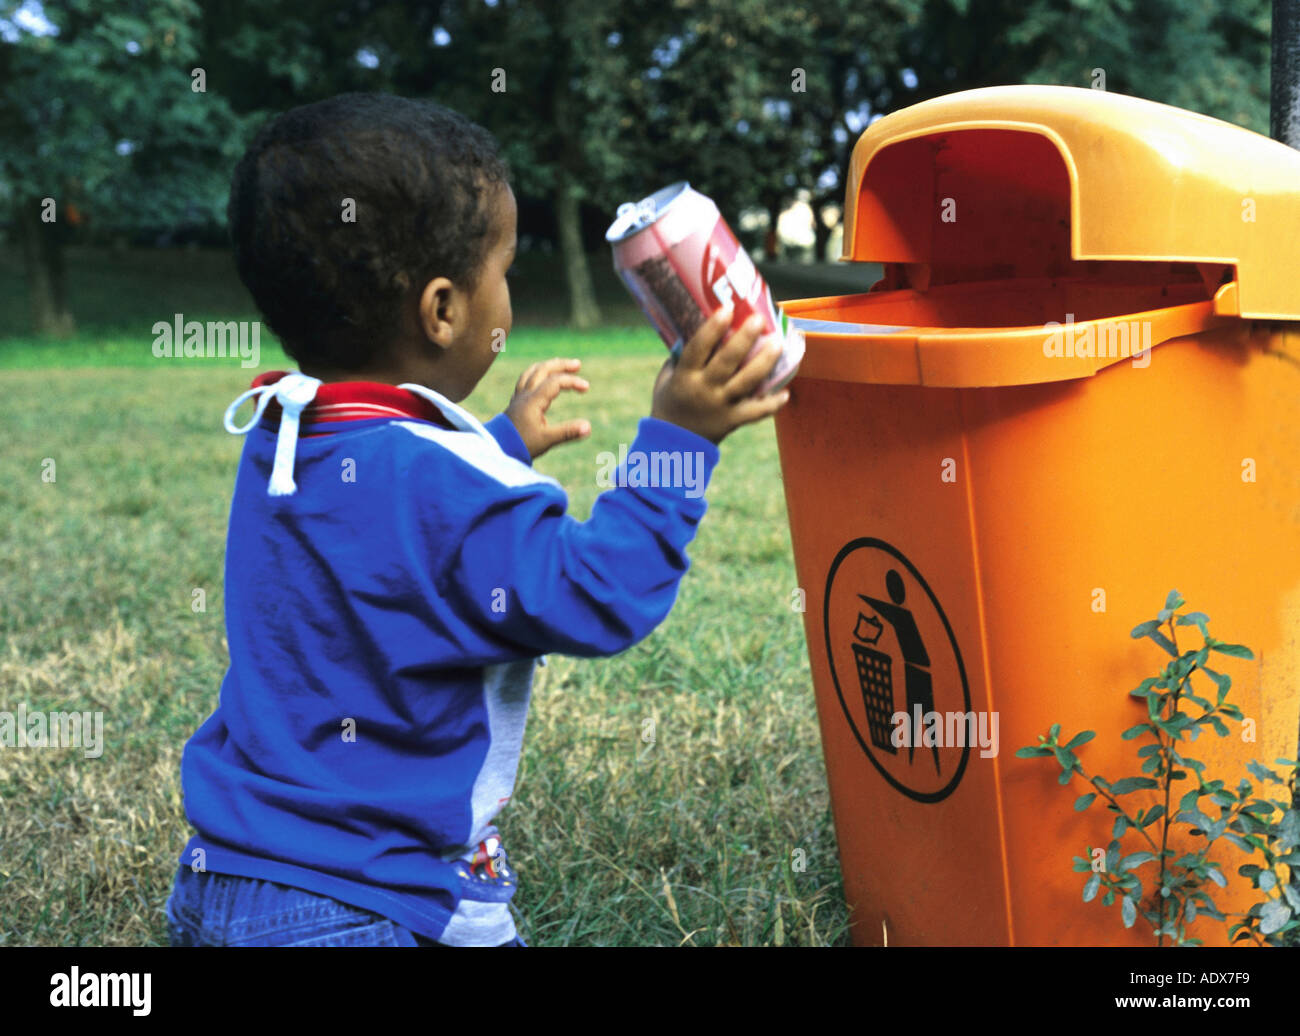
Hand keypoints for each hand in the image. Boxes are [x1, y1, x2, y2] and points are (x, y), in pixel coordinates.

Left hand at [504, 357, 590, 459]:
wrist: (497, 449)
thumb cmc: (521, 445)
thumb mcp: (547, 440)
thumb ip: (568, 433)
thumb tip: (588, 427)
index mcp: (533, 401)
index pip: (555, 382)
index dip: (572, 381)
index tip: (586, 388)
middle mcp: (525, 395)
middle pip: (542, 370)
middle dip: (561, 365)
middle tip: (577, 364)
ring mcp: (518, 397)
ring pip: (532, 372)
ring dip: (548, 366)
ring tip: (560, 365)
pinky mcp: (515, 402)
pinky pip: (525, 379)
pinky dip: (536, 373)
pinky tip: (541, 377)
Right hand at [650, 306, 790, 444]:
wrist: (672, 443)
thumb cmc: (669, 402)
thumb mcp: (667, 377)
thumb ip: (681, 355)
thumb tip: (698, 324)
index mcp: (685, 376)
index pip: (698, 348)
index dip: (713, 328)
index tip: (727, 309)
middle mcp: (704, 390)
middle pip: (727, 361)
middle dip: (745, 338)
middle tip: (759, 319)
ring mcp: (721, 406)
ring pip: (746, 382)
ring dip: (764, 362)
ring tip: (778, 343)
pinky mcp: (733, 421)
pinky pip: (755, 412)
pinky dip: (771, 405)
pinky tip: (786, 392)